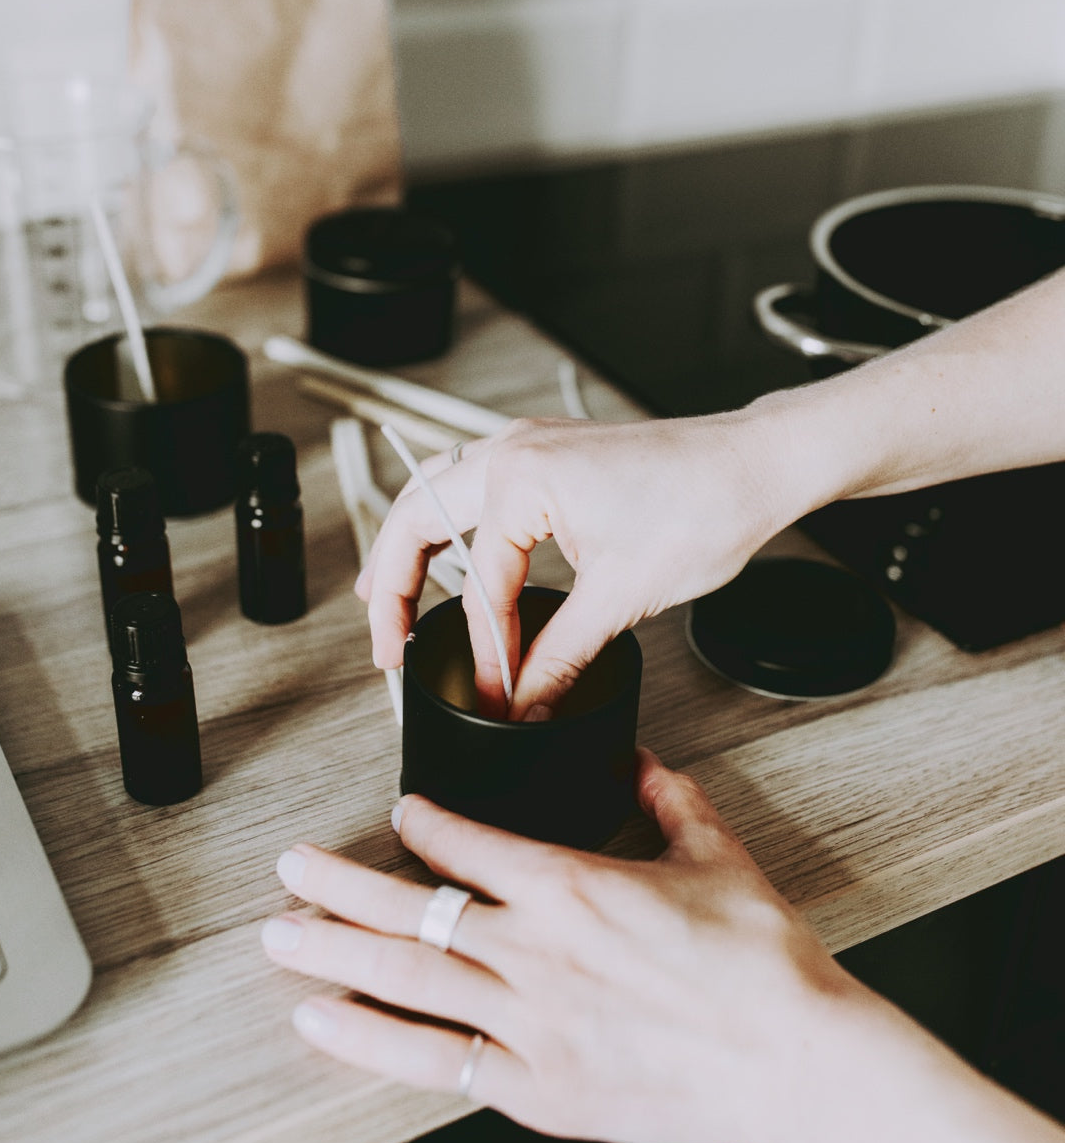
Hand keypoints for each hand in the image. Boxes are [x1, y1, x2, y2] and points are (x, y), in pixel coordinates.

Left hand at [261, 750, 850, 1142]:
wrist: (794, 1058)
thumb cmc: (759, 961)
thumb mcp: (717, 853)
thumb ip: (667, 797)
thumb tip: (642, 763)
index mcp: (571, 886)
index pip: (467, 842)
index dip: (421, 822)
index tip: (399, 813)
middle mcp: (534, 950)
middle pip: (411, 911)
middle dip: (338, 886)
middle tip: (290, 868)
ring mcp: (528, 1023)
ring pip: (406, 981)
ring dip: (334, 956)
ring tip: (282, 938)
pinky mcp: (536, 1087)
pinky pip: (436, 1060)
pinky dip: (373, 1041)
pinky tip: (328, 1024)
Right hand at [356, 413, 803, 716]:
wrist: (755, 466)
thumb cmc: (704, 503)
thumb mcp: (621, 595)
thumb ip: (561, 654)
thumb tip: (527, 697)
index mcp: (520, 476)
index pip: (480, 583)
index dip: (485, 651)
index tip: (493, 693)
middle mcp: (513, 449)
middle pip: (416, 518)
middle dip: (394, 585)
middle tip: (387, 644)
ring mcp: (530, 445)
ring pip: (437, 493)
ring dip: (410, 546)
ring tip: (389, 597)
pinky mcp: (552, 454)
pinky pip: (475, 486)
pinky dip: (451, 526)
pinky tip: (450, 554)